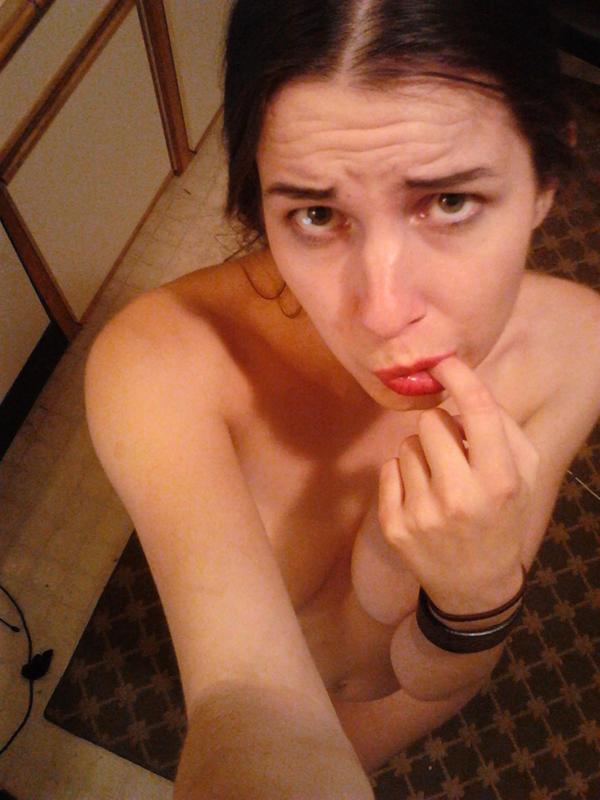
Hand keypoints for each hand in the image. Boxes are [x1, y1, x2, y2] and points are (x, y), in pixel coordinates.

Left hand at [378, 356, 538, 614]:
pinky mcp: (395, 527)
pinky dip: (402, 475)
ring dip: (421, 454)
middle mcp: (460, 497)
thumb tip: (463, 393)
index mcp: (500, 481)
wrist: (476, 584)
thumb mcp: (524, 476)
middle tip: (452, 451)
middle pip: (430, 422)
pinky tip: (420, 496)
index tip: (444, 363)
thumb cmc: (503, 518)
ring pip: (406, 445)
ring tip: (439, 481)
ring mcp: (423, 514)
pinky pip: (388, 469)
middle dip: (440, 428)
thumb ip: (503, 429)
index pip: (477, 412)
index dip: (459, 378)